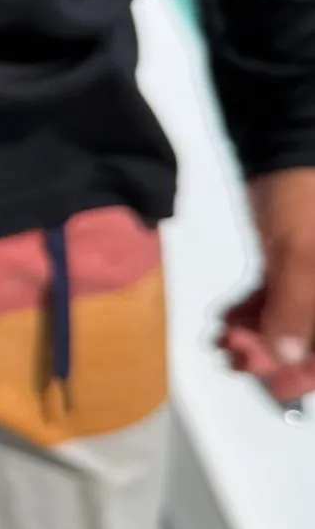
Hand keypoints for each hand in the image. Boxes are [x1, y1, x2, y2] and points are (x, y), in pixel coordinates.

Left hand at [217, 166, 314, 401]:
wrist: (283, 147)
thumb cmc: (305, 199)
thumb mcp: (303, 257)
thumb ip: (296, 309)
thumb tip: (287, 357)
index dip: (309, 371)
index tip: (273, 382)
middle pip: (314, 339)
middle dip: (276, 354)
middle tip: (236, 357)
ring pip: (292, 322)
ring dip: (259, 336)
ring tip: (224, 342)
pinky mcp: (293, 265)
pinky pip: (278, 300)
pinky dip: (254, 313)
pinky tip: (226, 322)